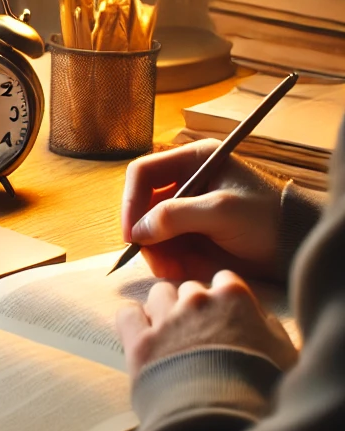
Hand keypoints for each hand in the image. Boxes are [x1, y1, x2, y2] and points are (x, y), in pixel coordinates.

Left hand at [116, 270, 297, 379]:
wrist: (223, 425)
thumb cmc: (262, 393)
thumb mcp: (285, 356)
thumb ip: (269, 327)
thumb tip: (258, 317)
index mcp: (233, 298)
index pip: (225, 281)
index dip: (225, 301)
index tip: (227, 318)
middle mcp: (196, 300)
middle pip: (190, 290)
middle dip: (196, 308)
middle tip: (202, 336)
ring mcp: (165, 319)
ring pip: (158, 295)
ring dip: (164, 310)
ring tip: (172, 337)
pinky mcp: (139, 341)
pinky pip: (128, 314)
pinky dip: (134, 322)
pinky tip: (143, 336)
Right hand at [122, 139, 284, 281]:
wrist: (298, 247)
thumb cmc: (266, 219)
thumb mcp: (221, 211)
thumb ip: (176, 216)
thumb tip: (136, 232)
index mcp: (192, 160)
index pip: (143, 173)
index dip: (131, 201)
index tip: (131, 233)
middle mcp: (185, 181)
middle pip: (142, 203)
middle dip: (144, 231)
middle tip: (152, 257)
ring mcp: (187, 209)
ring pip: (150, 228)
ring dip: (154, 249)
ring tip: (169, 269)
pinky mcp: (192, 234)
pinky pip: (165, 246)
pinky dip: (166, 260)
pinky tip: (177, 271)